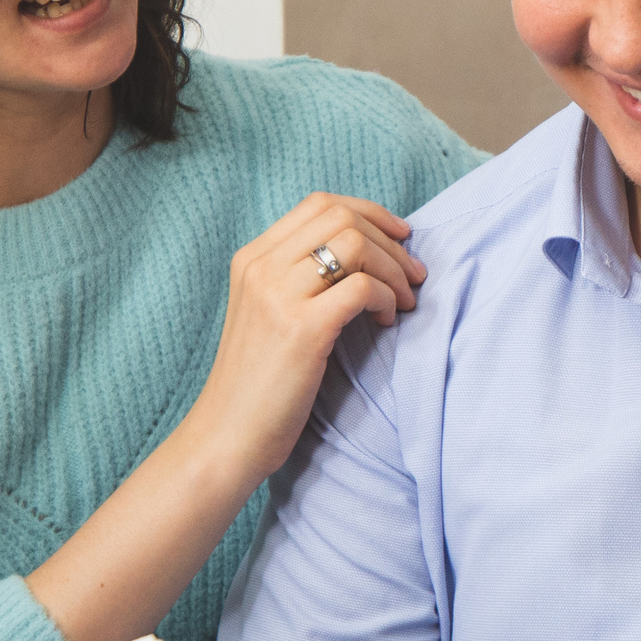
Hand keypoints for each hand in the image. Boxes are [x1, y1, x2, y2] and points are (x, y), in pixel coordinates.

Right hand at [187, 193, 425, 486]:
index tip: (400, 235)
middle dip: (391, 241)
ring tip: (405, 300)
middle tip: (414, 275)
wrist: (226, 436)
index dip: (370, 212)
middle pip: (342, 217)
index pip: (319, 204)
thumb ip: (301, 280)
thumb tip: (366, 255)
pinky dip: (386, 298)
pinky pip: (361, 287)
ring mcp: (277, 296)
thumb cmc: (259, 384)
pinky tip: (387, 320)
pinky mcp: (300, 328)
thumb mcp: (270, 315)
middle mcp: (260, 268)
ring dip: (394, 268)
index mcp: (251, 259)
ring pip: (355, 244)